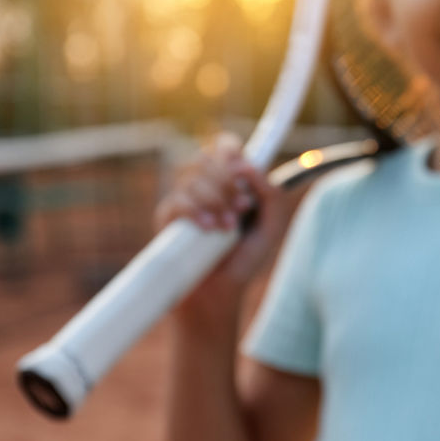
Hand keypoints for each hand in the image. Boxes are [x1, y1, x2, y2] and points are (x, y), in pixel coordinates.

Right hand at [154, 132, 291, 333]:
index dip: (231, 150)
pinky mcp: (167, 217)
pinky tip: (208, 228)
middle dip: (228, 182)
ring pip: (192, 178)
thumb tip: (250, 168)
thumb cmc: (244, 259)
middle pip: (208, 158)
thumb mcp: (272, 227)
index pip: (225, 147)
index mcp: (230, 182)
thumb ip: (272, 195)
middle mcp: (206, 185)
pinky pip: (176, 200)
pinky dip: (195, 211)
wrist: (218, 293)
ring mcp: (184, 199)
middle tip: (243, 208)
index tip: (243, 169)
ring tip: (227, 228)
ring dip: (215, 200)